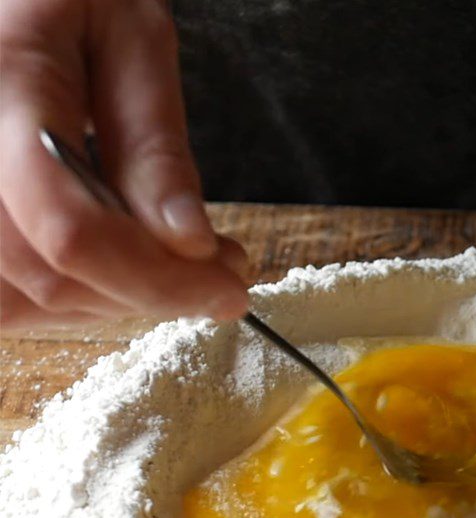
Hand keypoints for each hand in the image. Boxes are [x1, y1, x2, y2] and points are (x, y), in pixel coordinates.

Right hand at [0, 0, 249, 329]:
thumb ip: (154, 145)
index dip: (160, 280)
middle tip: (222, 271)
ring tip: (182, 263)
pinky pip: (10, 293)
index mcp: (1, 90)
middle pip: (56, 275)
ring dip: (121, 297)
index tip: (229, 290)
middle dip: (156, 290)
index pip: (73, 231)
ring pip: (32, 297)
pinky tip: (125, 266)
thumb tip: (191, 245)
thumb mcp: (131, 39)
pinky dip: (79, 292)